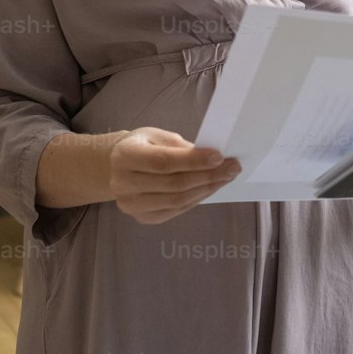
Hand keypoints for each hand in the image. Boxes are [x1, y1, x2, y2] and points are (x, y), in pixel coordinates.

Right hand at [109, 127, 240, 223]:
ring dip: (206, 189)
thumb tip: (213, 158)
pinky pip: (176, 210)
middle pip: (173, 184)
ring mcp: (131, 205)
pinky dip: (197, 199)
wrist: (120, 166)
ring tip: (226, 177)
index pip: (163, 162)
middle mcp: (122, 183)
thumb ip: (181, 147)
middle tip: (232, 168)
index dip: (193, 161)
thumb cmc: (143, 146)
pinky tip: (210, 188)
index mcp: (124, 156)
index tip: (219, 157)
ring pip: (177, 200)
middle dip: (207, 176)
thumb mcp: (158, 136)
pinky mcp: (143, 217)